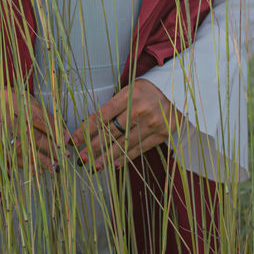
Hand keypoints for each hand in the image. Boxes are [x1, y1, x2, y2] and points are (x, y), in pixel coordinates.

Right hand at [0, 86, 70, 173]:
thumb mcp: (16, 95)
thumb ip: (35, 107)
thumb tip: (57, 125)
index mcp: (8, 97)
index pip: (36, 115)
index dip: (53, 128)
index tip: (66, 138)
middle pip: (28, 134)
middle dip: (49, 146)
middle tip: (63, 156)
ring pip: (18, 148)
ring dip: (37, 160)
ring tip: (53, 167)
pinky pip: (6, 158)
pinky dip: (22, 166)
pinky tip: (35, 171)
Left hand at [69, 81, 183, 171]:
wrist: (181, 89)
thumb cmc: (151, 88)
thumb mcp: (131, 88)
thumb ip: (116, 104)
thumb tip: (94, 124)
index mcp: (130, 94)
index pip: (101, 116)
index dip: (85, 130)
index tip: (73, 140)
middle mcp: (140, 110)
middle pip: (110, 132)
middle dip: (93, 147)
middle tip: (80, 157)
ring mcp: (152, 123)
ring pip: (124, 144)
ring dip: (107, 156)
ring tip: (94, 165)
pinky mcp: (162, 134)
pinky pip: (140, 149)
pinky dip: (125, 158)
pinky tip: (114, 164)